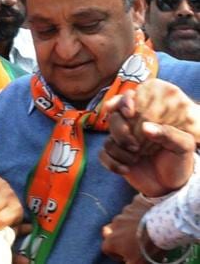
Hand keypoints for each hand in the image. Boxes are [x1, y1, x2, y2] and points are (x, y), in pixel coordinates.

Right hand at [100, 80, 196, 196]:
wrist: (171, 186)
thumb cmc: (180, 161)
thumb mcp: (184, 146)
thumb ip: (168, 134)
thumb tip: (145, 127)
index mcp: (147, 117)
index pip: (129, 99)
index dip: (124, 102)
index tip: (130, 112)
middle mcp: (131, 127)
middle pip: (113, 119)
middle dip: (121, 133)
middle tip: (136, 147)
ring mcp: (121, 142)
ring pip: (107, 140)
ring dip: (119, 152)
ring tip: (135, 160)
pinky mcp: (114, 156)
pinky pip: (102, 155)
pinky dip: (112, 163)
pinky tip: (126, 170)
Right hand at [101, 195, 151, 262]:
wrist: (164, 225)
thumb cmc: (149, 246)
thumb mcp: (138, 263)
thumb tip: (127, 263)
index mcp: (112, 239)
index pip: (106, 248)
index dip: (114, 253)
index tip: (124, 256)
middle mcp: (114, 223)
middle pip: (111, 230)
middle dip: (117, 235)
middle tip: (130, 240)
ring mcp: (125, 211)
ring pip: (123, 218)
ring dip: (129, 223)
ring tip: (143, 229)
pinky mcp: (136, 202)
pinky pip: (134, 207)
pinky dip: (139, 212)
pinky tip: (148, 216)